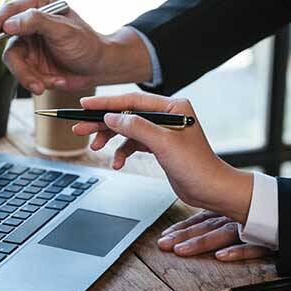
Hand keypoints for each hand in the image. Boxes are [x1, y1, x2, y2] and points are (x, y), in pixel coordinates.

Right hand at [0, 0, 152, 93]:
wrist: (98, 69)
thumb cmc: (87, 45)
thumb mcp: (64, 30)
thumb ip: (37, 22)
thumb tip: (9, 23)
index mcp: (39, 2)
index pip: (10, 11)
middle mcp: (29, 20)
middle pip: (0, 34)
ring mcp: (28, 41)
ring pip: (11, 59)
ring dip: (26, 75)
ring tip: (42, 85)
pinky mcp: (29, 61)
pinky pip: (21, 72)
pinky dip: (36, 80)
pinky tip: (54, 82)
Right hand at [72, 92, 253, 223]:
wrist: (211, 190)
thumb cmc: (196, 167)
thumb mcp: (164, 144)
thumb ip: (137, 127)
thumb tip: (111, 116)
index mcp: (173, 107)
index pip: (132, 100)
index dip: (106, 103)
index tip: (85, 104)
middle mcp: (168, 115)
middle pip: (127, 114)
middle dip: (102, 122)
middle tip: (79, 127)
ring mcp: (163, 131)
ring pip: (127, 129)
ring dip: (110, 138)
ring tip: (94, 148)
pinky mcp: (160, 146)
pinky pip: (134, 144)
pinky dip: (122, 152)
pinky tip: (116, 163)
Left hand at [158, 211, 273, 261]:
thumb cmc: (273, 214)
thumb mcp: (243, 212)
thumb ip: (223, 217)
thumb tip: (196, 227)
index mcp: (232, 209)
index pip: (203, 218)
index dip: (183, 227)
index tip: (166, 235)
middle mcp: (240, 216)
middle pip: (207, 227)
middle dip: (183, 236)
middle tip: (163, 245)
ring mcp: (254, 228)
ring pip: (223, 235)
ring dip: (201, 243)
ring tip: (182, 251)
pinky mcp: (270, 240)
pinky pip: (253, 247)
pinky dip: (238, 251)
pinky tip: (222, 257)